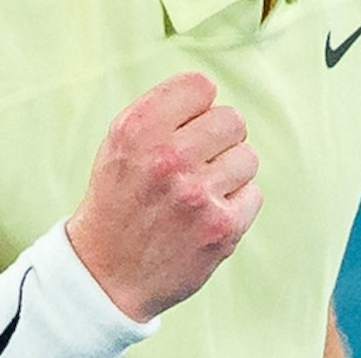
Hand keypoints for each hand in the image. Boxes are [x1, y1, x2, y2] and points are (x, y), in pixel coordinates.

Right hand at [64, 72, 262, 322]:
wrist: (107, 275)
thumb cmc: (119, 200)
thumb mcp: (119, 145)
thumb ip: (162, 112)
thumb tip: (211, 92)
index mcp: (137, 130)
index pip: (201, 86)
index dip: (196, 107)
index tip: (185, 127)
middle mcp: (167, 158)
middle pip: (232, 119)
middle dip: (218, 139)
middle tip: (197, 161)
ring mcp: (197, 195)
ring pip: (247, 157)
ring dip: (228, 173)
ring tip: (198, 192)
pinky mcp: (221, 228)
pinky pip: (253, 194)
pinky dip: (235, 205)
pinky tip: (206, 216)